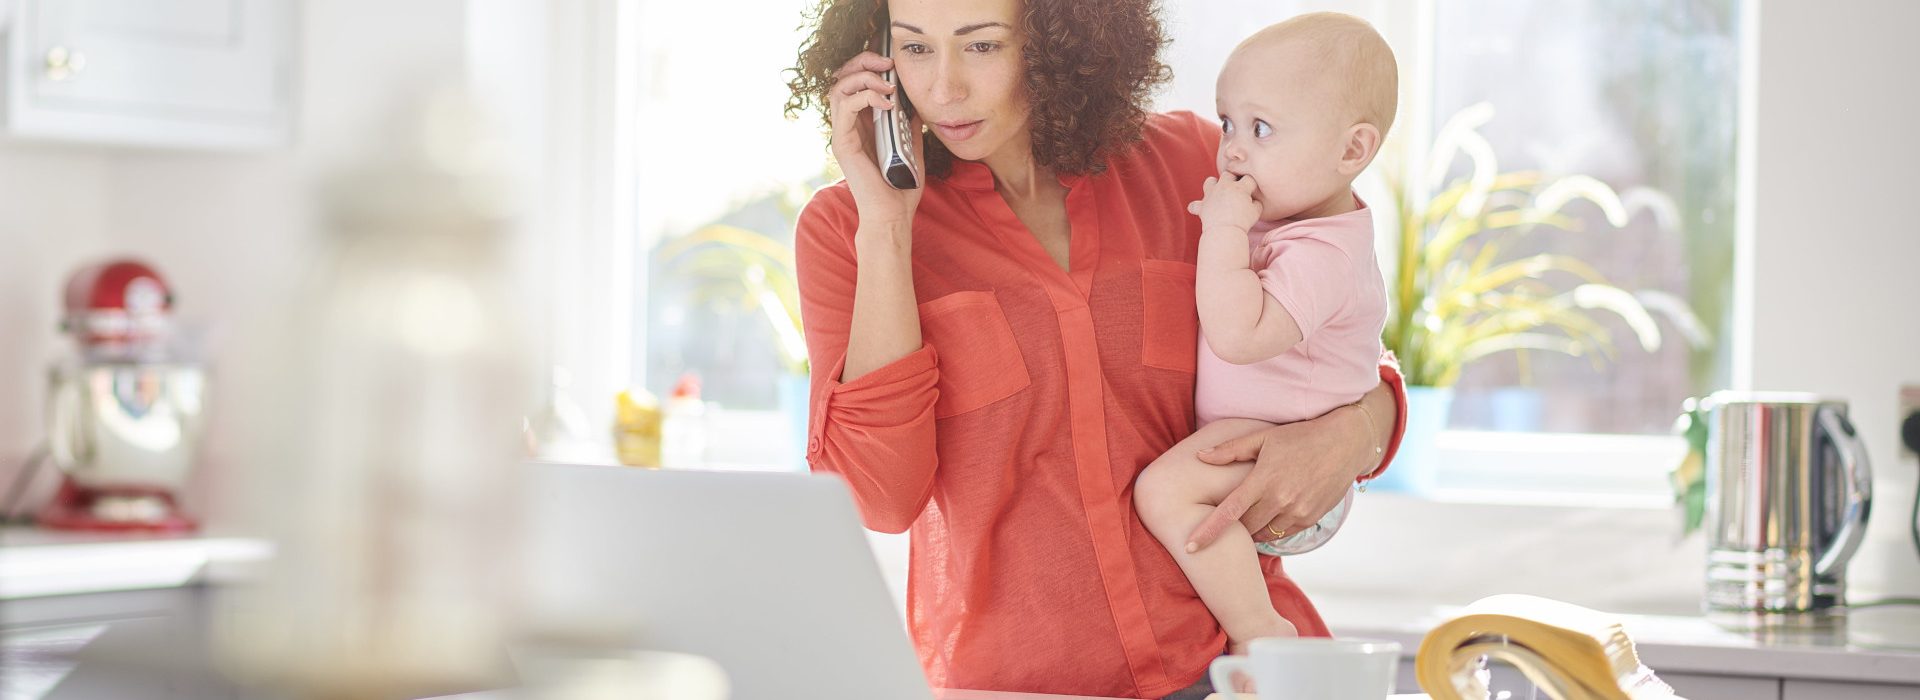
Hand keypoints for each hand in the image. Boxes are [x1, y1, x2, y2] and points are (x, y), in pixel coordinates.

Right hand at [827, 51, 924, 226]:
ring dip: (863, 77)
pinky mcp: (842, 143)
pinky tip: (887, 103)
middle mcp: (848, 126)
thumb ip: (910, 124)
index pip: (854, 82)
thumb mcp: (912, 146)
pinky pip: (845, 107)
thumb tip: (917, 101)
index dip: (868, 65)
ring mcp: (842, 134)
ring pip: (838, 88)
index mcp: (861, 124)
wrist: (892, 216)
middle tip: (887, 62)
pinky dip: (865, 97)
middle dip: (862, 62)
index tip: (892, 61)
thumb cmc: (900, 188)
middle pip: (841, 78)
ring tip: (888, 84)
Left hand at [1185, 174, 1261, 235]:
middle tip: (1236, 191)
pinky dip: (1196, 207)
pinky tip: (1200, 210)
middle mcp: (1224, 186)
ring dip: (1213, 185)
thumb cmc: (1243, 221)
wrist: (1225, 230)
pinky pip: (1194, 205)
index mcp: (1240, 187)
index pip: (1248, 178)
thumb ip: (1256, 203)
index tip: (1251, 191)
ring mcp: (1211, 194)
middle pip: (1228, 174)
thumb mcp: (1256, 212)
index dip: (1251, 184)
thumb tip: (1253, 201)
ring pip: (1209, 181)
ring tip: (1217, 194)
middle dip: (1232, 179)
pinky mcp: (1202, 206)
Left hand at [1185, 406, 1372, 551]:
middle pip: (1244, 528)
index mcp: (1263, 480)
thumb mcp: (1264, 437)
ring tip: (1251, 514)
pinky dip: (1272, 529)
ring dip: (1252, 529)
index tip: (1190, 546)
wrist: (1345, 443)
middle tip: (1228, 517)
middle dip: (1232, 527)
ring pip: (1263, 534)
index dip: (1207, 532)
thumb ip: (1231, 450)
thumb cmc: (1300, 436)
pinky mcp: (1311, 518)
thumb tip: (1200, 457)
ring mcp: (1297, 512)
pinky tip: (1271, 515)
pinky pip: (1283, 534)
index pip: (1229, 512)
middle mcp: (1280, 499)